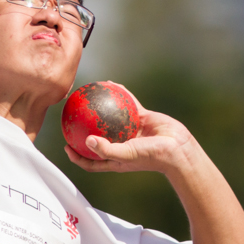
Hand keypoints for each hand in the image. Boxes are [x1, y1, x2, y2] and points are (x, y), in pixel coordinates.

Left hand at [64, 84, 193, 174]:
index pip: (92, 160)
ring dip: (101, 107)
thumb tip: (86, 140)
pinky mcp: (142, 118)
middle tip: (73, 116)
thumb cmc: (151, 156)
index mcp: (115, 158)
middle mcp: (121, 144)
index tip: (66, 146)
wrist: (178, 148)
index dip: (77, 156)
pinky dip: (120, 95)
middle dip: (85, 128)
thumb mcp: (125, 154)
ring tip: (89, 95)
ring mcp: (131, 130)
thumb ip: (106, 149)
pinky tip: (110, 84)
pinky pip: (128, 104)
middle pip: (98, 136)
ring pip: (112, 117)